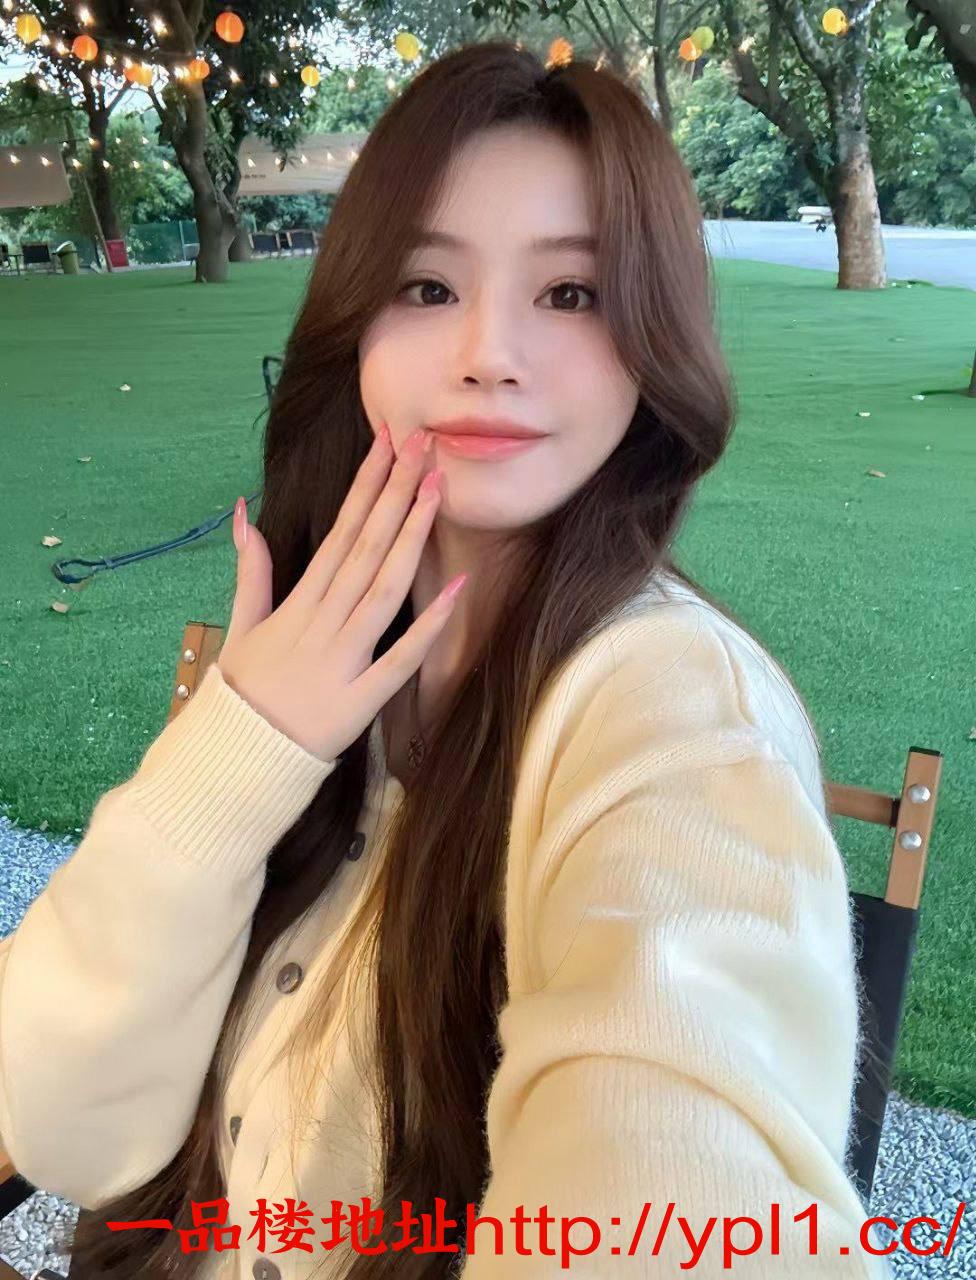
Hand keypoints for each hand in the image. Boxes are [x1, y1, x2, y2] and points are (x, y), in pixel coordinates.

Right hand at [216, 425, 466, 762]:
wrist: (234, 760)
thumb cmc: (243, 695)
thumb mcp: (239, 627)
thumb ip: (250, 570)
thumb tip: (243, 511)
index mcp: (297, 604)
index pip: (339, 531)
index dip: (366, 485)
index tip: (390, 442)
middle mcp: (321, 623)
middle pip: (365, 547)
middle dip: (396, 492)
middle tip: (426, 445)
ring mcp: (342, 660)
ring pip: (383, 589)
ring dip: (411, 537)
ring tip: (438, 490)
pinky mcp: (360, 701)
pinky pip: (400, 660)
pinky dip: (429, 627)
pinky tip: (458, 589)